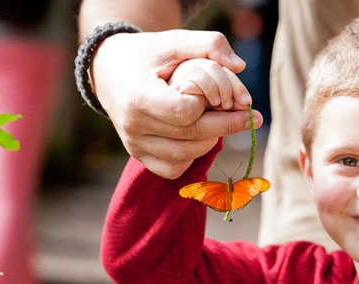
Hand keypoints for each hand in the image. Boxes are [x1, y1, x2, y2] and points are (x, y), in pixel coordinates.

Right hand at [91, 29, 262, 178]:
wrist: (108, 71)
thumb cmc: (146, 54)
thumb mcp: (174, 40)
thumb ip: (209, 44)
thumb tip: (240, 66)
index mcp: (139, 96)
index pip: (186, 112)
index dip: (208, 103)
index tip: (218, 94)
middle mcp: (134, 126)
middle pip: (192, 136)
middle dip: (226, 125)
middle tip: (249, 115)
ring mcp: (135, 145)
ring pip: (186, 155)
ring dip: (212, 140)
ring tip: (221, 122)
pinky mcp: (140, 156)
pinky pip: (173, 168)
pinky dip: (193, 156)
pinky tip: (199, 137)